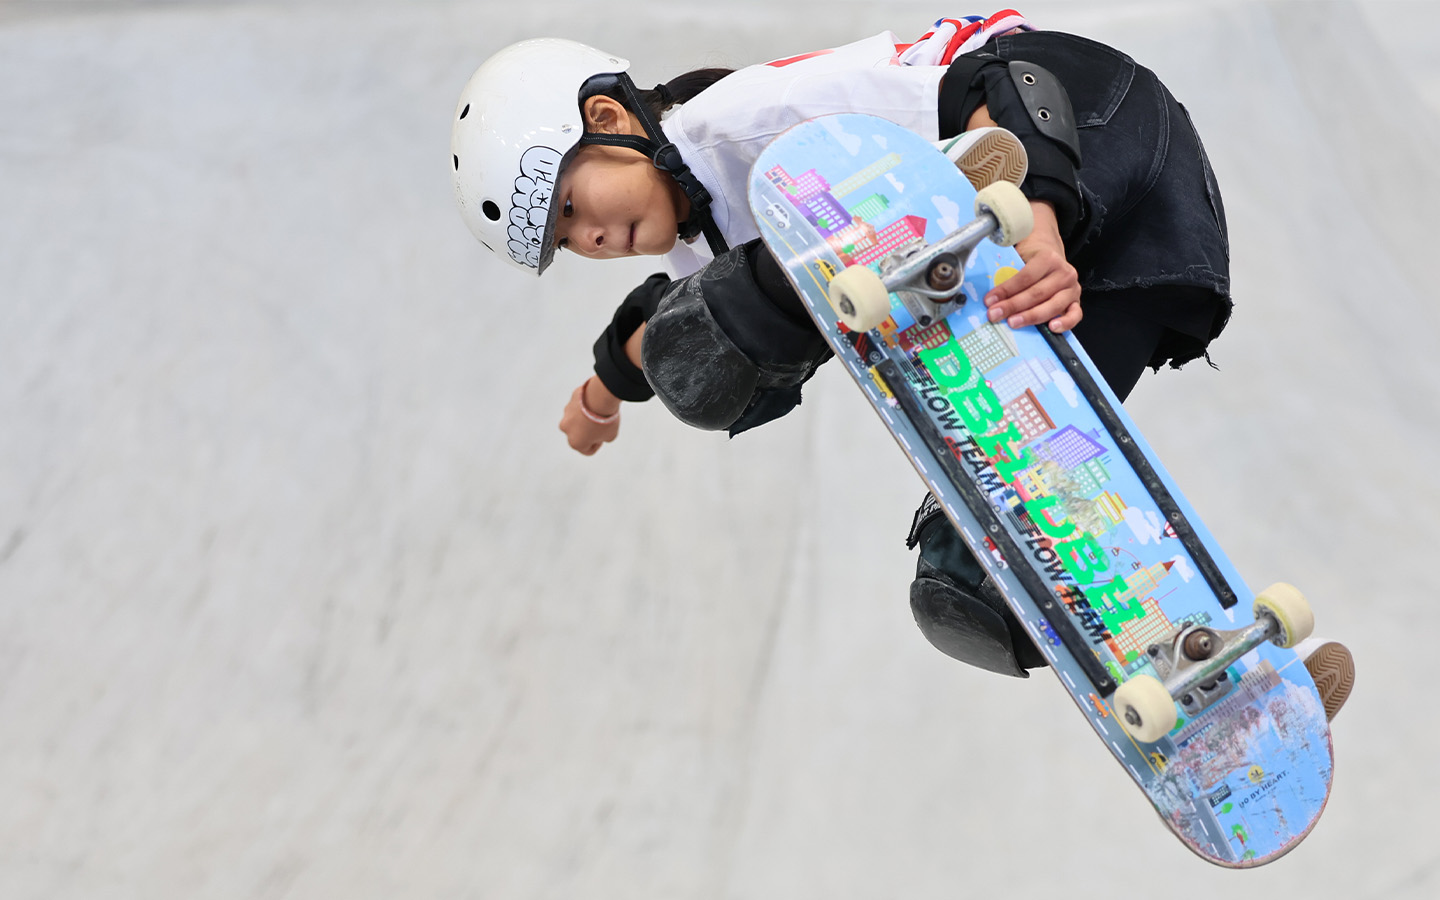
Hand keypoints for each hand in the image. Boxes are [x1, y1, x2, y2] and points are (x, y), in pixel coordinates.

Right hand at [559, 378, 620, 454]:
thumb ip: (602, 439)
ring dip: (586, 418)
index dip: (598, 444)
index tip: (604, 436)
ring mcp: (566, 414)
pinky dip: (585, 407)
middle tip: (602, 424)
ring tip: (599, 412)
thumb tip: (599, 434)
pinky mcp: (569, 401)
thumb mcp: (610, 436)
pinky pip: (578, 407)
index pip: (587, 450)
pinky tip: (596, 403)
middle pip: (579, 434)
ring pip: (577, 419)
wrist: (601, 398)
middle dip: (588, 431)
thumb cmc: (606, 419)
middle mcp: (566, 430)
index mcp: (575, 443)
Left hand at [983, 200, 1082, 332]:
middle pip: (1037, 293)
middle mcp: (1064, 273)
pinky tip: (1052, 327)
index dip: (1006, 290)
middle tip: (994, 315)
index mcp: (1048, 258)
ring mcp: (1072, 288)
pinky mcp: (1076, 301)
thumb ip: (1008, 269)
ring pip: (1052, 305)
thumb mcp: (1019, 255)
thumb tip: (989, 291)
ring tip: (1013, 322)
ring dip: (1031, 316)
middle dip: (1013, 306)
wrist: (1051, 252)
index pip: (1025, 277)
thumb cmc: (1031, 257)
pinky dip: (1065, 323)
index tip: (989, 300)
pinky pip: (1075, 315)